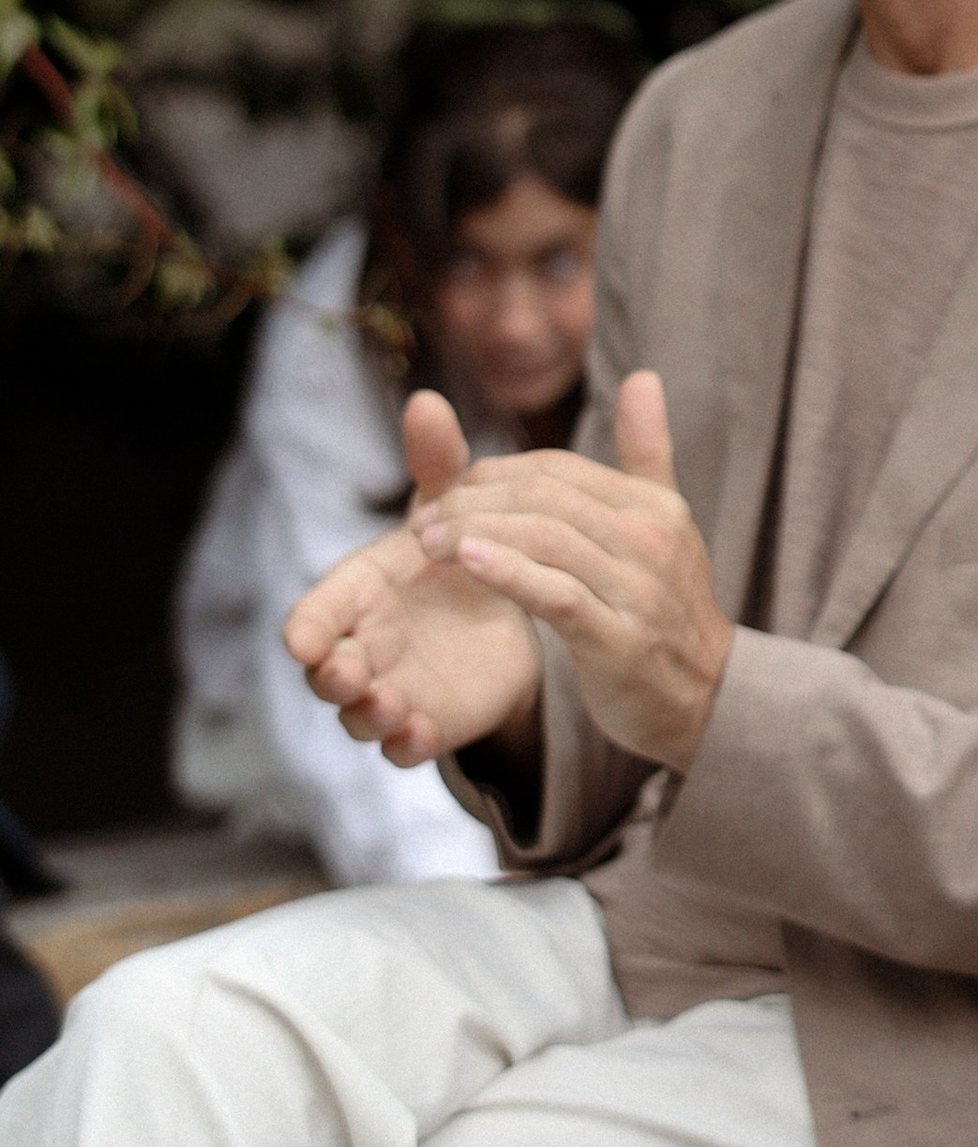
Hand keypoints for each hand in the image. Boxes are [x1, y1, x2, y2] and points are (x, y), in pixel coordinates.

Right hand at [282, 391, 542, 765]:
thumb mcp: (452, 507)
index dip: (306, 628)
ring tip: (393, 703)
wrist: (504, 611)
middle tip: (349, 671)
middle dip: (331, 675)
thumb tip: (429, 400)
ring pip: (361, 716)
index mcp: (354, 594)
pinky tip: (424, 732)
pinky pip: (405, 746)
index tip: (305, 639)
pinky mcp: (426, 724)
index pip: (312, 615)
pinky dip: (408, 743)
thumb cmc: (455, 552)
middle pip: (325, 673)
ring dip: (370, 714)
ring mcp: (388, 690)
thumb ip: (437, 464)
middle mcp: (359, 647)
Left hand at [410, 372, 735, 771]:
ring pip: (544, 540)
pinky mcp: (618, 639)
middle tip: (420, 518)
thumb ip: (647, 452)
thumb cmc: (667, 610)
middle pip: (544, 498)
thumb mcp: (665, 524)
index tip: (448, 490)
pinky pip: (556, 594)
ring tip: (426, 543)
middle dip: (473, 502)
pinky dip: (510, 573)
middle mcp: (649, 538)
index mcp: (654, 506)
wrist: (706, 697)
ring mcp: (637, 589)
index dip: (495, 473)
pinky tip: (468, 564)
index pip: (558, 469)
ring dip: (475, 535)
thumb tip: (642, 377)